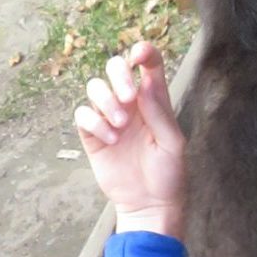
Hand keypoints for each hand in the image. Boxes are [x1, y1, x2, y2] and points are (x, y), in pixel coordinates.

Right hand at [74, 41, 186, 235]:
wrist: (149, 205)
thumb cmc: (168, 175)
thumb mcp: (173, 144)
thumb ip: (160, 112)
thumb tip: (144, 82)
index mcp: (153, 100)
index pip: (147, 64)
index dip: (143, 51)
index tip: (139, 54)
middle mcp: (130, 103)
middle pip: (114, 66)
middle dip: (118, 75)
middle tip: (128, 98)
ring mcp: (109, 117)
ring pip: (95, 87)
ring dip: (106, 100)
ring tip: (120, 125)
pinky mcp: (93, 135)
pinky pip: (83, 114)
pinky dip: (94, 122)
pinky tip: (111, 139)